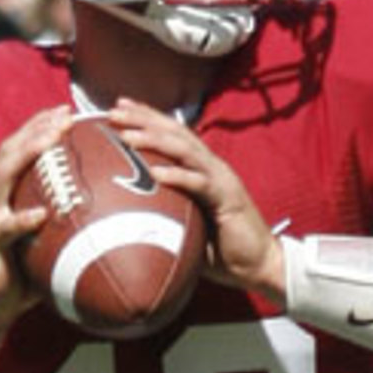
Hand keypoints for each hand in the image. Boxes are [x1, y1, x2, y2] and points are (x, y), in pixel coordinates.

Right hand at [0, 106, 72, 333]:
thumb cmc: (19, 275)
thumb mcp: (43, 241)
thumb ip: (65, 223)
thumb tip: (109, 215)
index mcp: (2, 193)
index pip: (19, 149)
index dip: (40, 126)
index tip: (67, 110)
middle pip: (11, 151)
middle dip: (37, 128)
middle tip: (65, 114)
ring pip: (3, 177)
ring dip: (29, 154)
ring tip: (52, 140)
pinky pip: (5, 229)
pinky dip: (23, 219)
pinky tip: (43, 214)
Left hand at [110, 99, 285, 302]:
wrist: (258, 264)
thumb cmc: (221, 248)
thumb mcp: (186, 223)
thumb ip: (164, 211)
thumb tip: (125, 215)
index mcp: (201, 168)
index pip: (172, 134)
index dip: (147, 117)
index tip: (118, 108)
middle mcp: (211, 166)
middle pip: (175, 133)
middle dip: (144, 119)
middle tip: (114, 111)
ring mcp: (221, 179)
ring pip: (186, 151)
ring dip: (155, 140)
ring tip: (128, 137)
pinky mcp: (228, 198)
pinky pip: (200, 184)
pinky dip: (177, 176)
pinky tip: (155, 173)